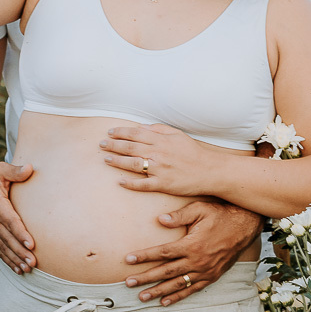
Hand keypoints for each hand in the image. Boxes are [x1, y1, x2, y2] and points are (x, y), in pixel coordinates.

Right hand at [0, 160, 36, 272]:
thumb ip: (15, 171)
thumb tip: (31, 168)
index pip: (11, 222)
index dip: (21, 234)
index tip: (32, 245)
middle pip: (8, 239)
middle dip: (21, 252)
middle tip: (33, 263)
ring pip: (3, 248)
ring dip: (15, 260)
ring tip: (28, 269)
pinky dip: (7, 261)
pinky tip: (18, 269)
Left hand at [99, 123, 217, 196]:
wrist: (209, 170)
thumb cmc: (193, 152)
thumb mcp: (177, 135)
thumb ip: (159, 129)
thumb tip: (142, 126)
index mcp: (161, 140)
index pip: (135, 134)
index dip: (120, 132)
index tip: (110, 132)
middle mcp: (158, 153)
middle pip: (130, 148)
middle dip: (113, 145)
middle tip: (101, 144)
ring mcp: (160, 169)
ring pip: (133, 164)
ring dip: (117, 161)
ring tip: (106, 159)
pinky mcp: (163, 184)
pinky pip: (143, 184)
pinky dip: (130, 183)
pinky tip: (120, 181)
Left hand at [123, 200, 263, 305]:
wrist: (244, 226)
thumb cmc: (220, 215)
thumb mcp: (200, 210)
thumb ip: (179, 216)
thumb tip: (160, 219)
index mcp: (192, 245)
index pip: (162, 253)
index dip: (144, 256)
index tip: (128, 260)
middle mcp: (197, 261)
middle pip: (166, 272)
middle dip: (146, 278)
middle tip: (128, 283)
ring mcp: (204, 271)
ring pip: (177, 284)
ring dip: (158, 291)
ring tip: (142, 297)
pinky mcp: (211, 276)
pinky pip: (192, 289)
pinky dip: (178, 297)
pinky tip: (165, 302)